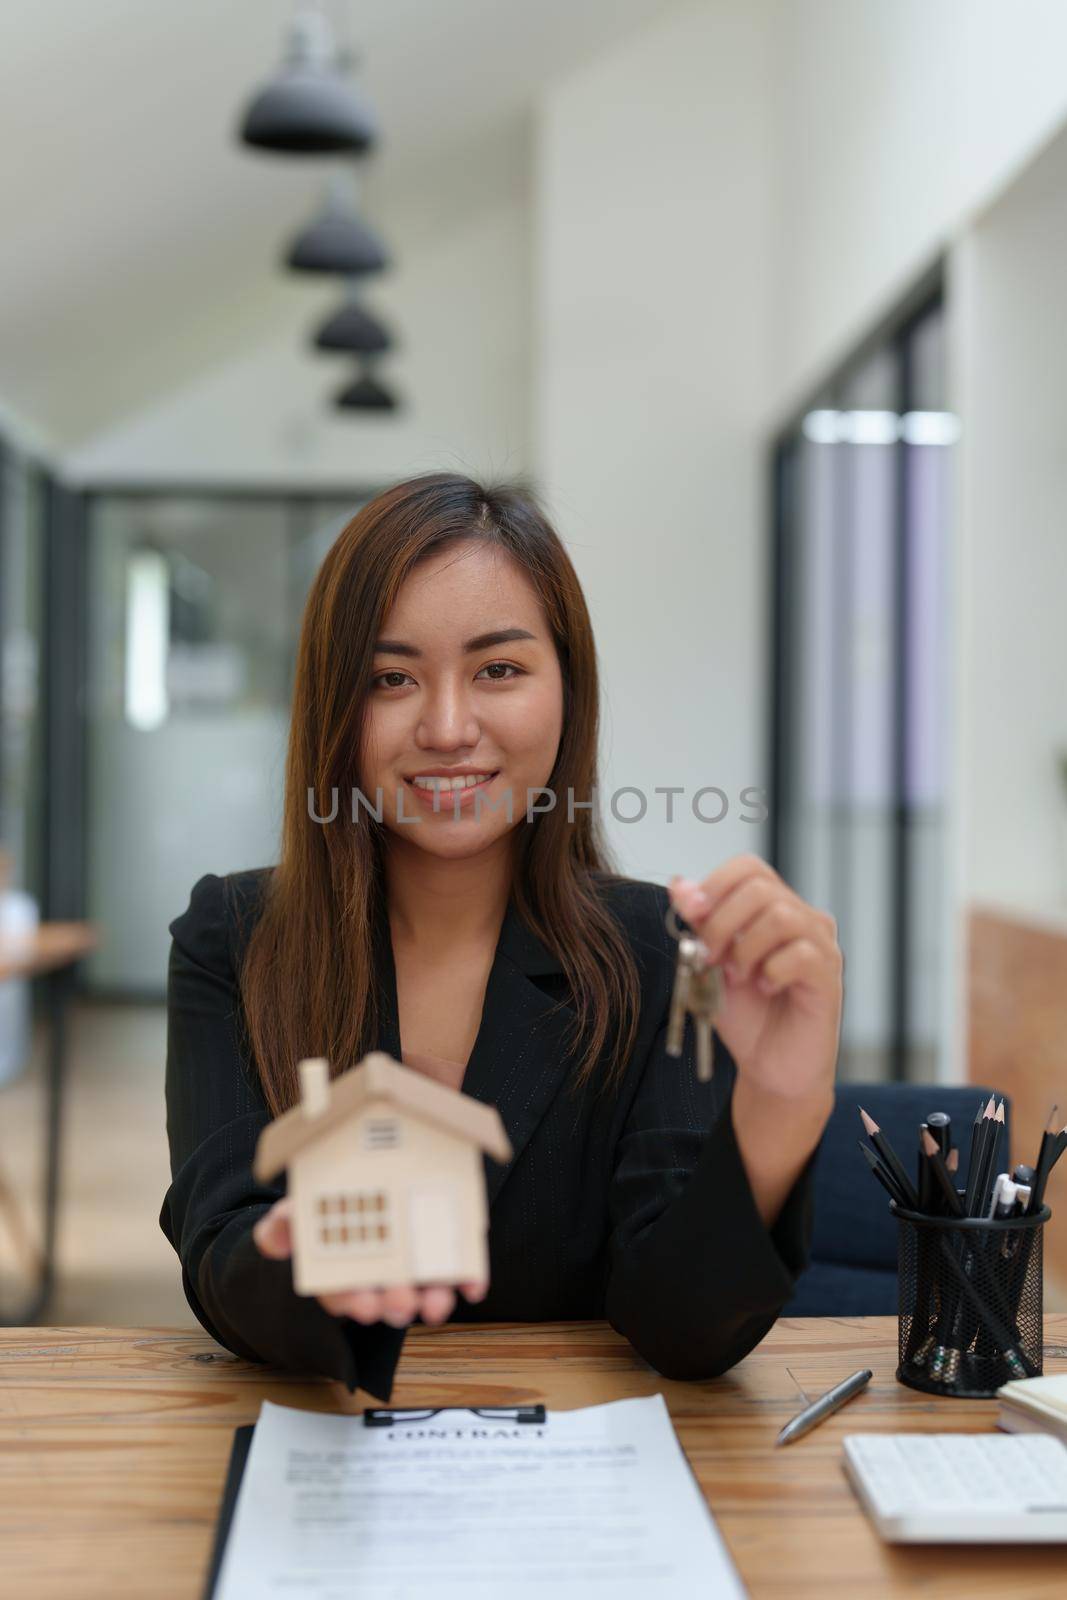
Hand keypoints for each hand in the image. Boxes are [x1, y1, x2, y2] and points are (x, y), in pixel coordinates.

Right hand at [253, 1198, 487, 1326]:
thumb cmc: (323, 1210)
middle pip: (385, 1296)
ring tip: (435, 1304)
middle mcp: (377, 1277)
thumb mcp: (295, 1214)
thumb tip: (274, 1243)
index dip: (353, 1301)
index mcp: (340, 1271)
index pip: (342, 1293)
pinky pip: (457, 1271)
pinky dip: (468, 1279)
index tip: (363, 1305)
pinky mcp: (442, 1257)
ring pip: (423, 1290)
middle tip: (400, 1304)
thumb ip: (282, 1226)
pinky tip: (474, 1286)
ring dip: (431, 1298)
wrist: (362, 1188)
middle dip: (394, 1303)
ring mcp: (411, 1269)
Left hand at [668, 853, 841, 1107]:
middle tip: (708, 958)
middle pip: (760, 887)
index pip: (748, 868)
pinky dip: (770, 972)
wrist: (770, 1067)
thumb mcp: (710, 964)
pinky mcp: (829, 976)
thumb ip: (698, 925)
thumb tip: (679, 884)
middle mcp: (802, 918)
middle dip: (722, 922)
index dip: (715, 884)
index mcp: (773, 908)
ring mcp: (820, 945)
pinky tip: (765, 990)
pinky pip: (800, 955)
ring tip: (736, 977)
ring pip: (781, 916)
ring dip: (745, 948)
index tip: (691, 914)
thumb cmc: (745, 1014)